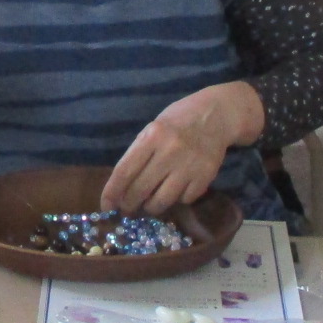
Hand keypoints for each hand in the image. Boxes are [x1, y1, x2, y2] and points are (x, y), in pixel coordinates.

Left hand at [102, 82, 262, 216]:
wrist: (216, 115)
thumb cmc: (178, 121)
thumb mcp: (153, 129)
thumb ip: (138, 154)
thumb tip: (120, 187)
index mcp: (152, 136)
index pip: (124, 171)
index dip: (112, 192)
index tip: (106, 207)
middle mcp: (169, 151)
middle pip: (140, 190)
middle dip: (129, 204)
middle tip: (127, 208)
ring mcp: (189, 166)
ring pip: (162, 201)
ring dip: (151, 207)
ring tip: (149, 204)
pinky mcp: (205, 177)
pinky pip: (184, 200)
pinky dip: (177, 200)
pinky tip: (175, 190)